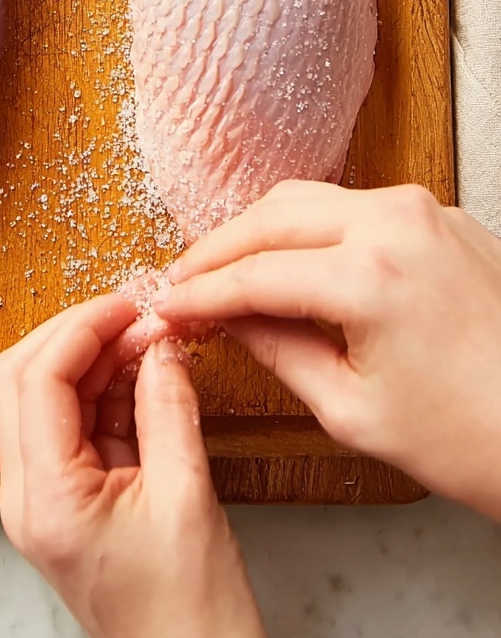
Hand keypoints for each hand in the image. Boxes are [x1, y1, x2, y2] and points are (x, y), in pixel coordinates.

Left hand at [0, 294, 265, 637]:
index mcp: (45, 500)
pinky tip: (147, 372)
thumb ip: (169, 407)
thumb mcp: (189, 496)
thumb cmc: (192, 613)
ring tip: (152, 337)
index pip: (36, 381)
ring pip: (46, 397)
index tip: (130, 303)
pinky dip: (107, 389)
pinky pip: (75, 424)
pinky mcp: (69, 500)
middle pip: (22, 380)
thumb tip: (161, 340)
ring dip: (95, 358)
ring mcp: (44, 500)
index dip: (82, 327)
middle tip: (137, 313)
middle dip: (78, 334)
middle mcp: (28, 498)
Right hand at [155, 182, 500, 519]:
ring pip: (312, 199)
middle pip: (273, 216)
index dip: (200, 292)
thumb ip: (278, 350)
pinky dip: (314, 229)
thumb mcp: (351, 410)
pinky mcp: (444, 216)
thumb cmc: (472, 437)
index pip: (253, 273)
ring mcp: (425, 211)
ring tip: (227, 268)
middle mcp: (396, 223)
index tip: (166, 305)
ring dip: (262, 231)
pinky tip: (292, 260)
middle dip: (219, 248)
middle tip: (183, 280)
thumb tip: (227, 319)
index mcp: (369, 275)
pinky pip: (358, 206)